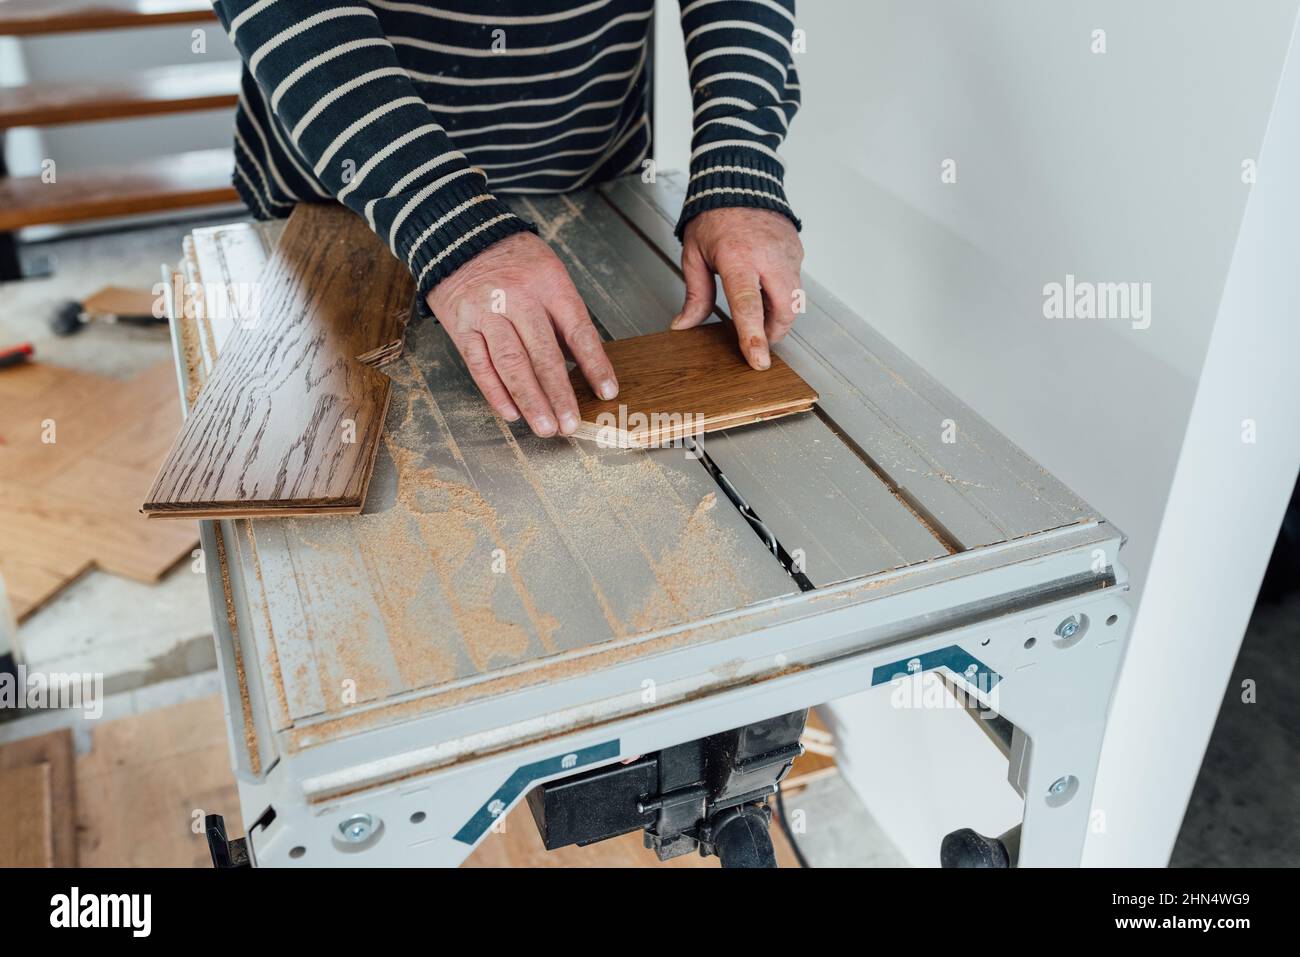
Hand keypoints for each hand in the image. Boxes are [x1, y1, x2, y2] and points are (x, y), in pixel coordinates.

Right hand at [427, 232, 617, 436]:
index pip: (578, 330)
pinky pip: (480, 366)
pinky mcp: (462, 327)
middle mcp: (518, 298)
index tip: (607, 392)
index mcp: (549, 283)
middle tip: (570, 424)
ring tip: (545, 427)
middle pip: (543, 353)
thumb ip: (563, 318)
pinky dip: (496, 393)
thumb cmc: (514, 261)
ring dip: (530, 400)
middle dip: (559, 394)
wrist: (459, 237)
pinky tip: (512, 413)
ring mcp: (487, 313)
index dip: (594, 364)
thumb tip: (582, 365)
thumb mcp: (549, 274)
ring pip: (511, 364)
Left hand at [672, 207, 803, 369]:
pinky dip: (783, 297)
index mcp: (737, 257)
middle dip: (773, 334)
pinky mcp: (797, 252)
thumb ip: (694, 295)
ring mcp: (787, 253)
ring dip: (779, 317)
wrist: (741, 181)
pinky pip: (795, 284)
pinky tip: (766, 291)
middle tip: (758, 341)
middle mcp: (768, 256)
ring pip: (794, 301)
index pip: (748, 305)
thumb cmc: (714, 216)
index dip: (753, 336)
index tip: (758, 360)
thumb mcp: (694, 255)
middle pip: (783, 310)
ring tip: (759, 315)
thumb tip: (684, 326)